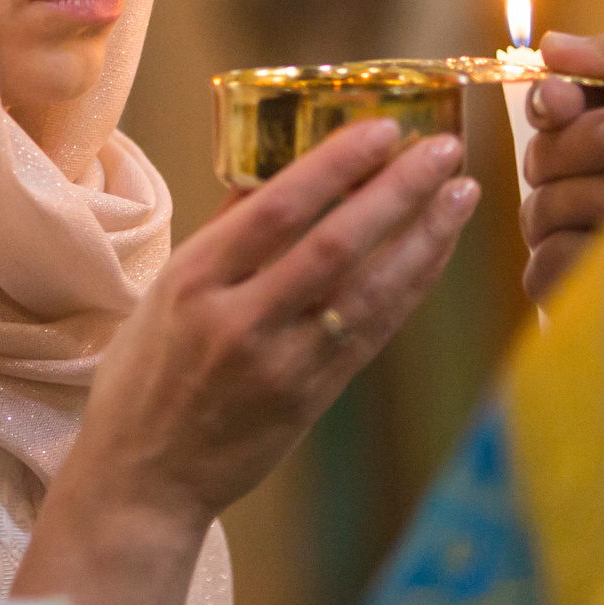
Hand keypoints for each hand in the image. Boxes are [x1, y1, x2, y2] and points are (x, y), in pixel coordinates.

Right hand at [12, 119, 477, 604]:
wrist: (143, 476)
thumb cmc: (145, 377)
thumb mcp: (163, 295)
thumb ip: (222, 239)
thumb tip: (272, 175)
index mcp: (193, 280)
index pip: (277, 209)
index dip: (336, 165)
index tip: (383, 128)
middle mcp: (238, 320)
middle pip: (335, 244)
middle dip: (397, 191)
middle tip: (443, 148)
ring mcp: (279, 364)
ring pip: (367, 291)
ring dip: (423, 238)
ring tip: (460, 193)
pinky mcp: (309, 398)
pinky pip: (372, 333)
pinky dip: (409, 287)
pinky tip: (434, 253)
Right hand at [519, 26, 603, 304]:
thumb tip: (550, 46)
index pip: (554, 110)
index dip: (549, 99)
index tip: (565, 98)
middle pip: (540, 157)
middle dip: (580, 141)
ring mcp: (603, 241)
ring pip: (539, 210)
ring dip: (589, 196)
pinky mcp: (597, 295)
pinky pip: (544, 269)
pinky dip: (573, 253)